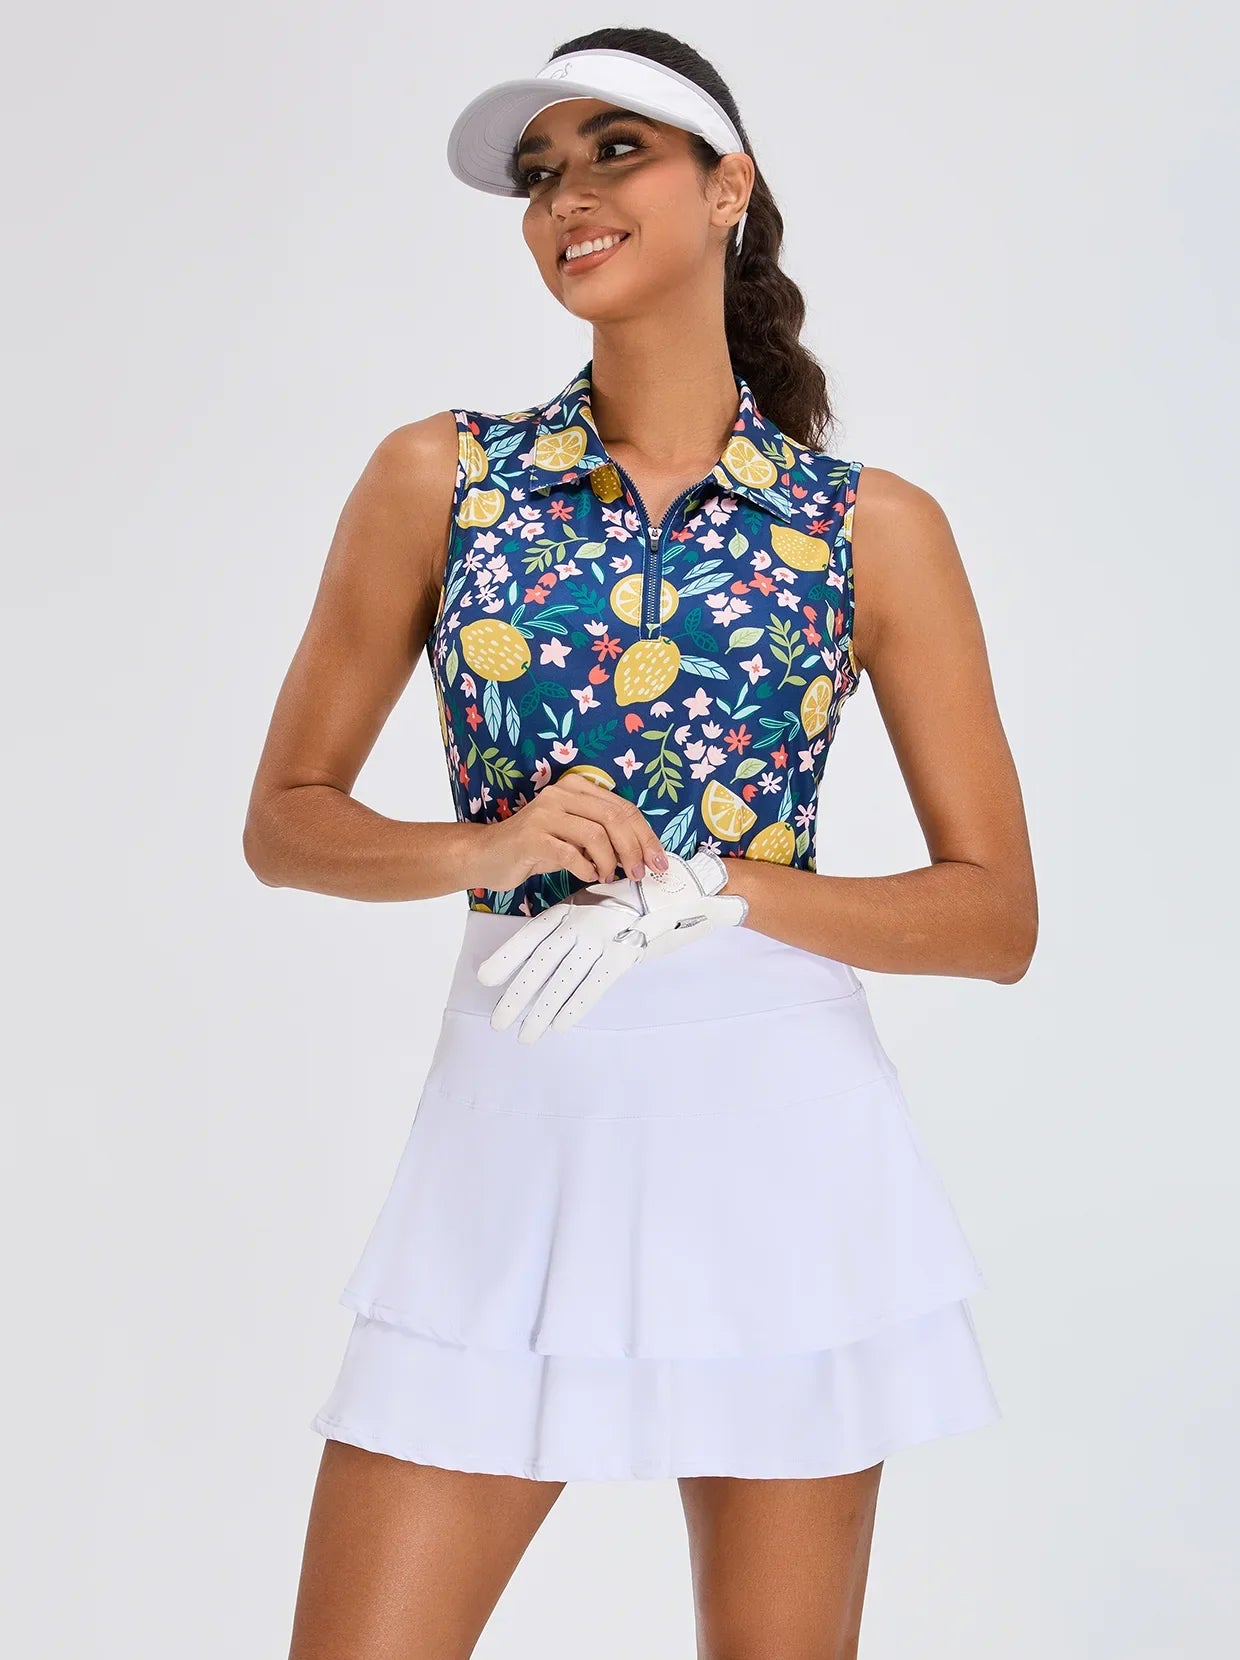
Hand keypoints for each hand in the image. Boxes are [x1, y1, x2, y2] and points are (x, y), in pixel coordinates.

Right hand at [464, 775, 668, 893]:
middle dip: (634, 849)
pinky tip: (588, 875)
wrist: (489, 854)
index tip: (657, 859)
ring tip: (609, 875)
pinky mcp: (532, 836)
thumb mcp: (574, 836)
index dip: (645, 835)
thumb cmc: (536, 847)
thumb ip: (604, 836)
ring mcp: (544, 814)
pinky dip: (586, 868)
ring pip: (595, 834)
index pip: (623, 807)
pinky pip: (570, 853)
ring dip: (610, 861)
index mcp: (576, 788)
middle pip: (613, 818)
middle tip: (640, 872)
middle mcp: (561, 795)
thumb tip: (642, 855)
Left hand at [475, 847, 748, 1042]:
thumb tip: (560, 954)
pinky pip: (596, 983)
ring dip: (542, 1009)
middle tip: (497, 1021)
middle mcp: (584, 921)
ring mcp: (604, 936)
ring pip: (564, 978)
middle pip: (541, 962)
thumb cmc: (647, 897)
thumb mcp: (606, 904)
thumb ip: (583, 926)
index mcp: (577, 907)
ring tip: (523, 1034)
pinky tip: (559, 1025)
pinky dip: (577, 1005)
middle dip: (518, 993)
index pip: (534, 935)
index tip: (484, 978)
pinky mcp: (627, 952)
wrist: (691, 888)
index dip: (508, 957)